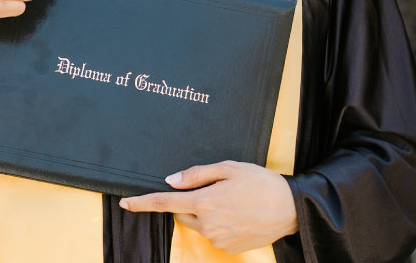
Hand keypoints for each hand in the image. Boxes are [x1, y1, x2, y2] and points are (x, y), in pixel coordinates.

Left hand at [119, 161, 297, 254]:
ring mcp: (218, 239)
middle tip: (212, 189)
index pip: (164, 203)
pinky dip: (217, 224)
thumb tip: (171, 181)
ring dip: (204, 213)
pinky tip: (237, 214)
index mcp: (205, 202)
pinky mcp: (228, 249)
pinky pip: (212, 234)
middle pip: (181, 213)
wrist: (291, 208)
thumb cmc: (260, 183)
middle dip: (187, 201)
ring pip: (197, 224)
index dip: (142, 203)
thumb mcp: (228, 168)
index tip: (124, 203)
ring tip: (231, 201)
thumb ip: (196, 174)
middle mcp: (208, 224)